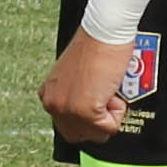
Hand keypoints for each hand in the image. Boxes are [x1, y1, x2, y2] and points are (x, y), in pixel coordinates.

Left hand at [42, 29, 143, 143]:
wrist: (104, 31)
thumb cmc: (97, 45)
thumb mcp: (76, 76)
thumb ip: (75, 96)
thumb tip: (89, 117)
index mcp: (48, 95)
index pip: (69, 126)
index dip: (90, 116)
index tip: (96, 95)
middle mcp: (53, 105)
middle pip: (81, 135)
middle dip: (98, 121)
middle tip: (104, 94)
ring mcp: (67, 110)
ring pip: (97, 133)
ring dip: (110, 114)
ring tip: (107, 87)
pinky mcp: (85, 111)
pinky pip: (109, 127)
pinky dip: (118, 111)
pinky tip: (111, 87)